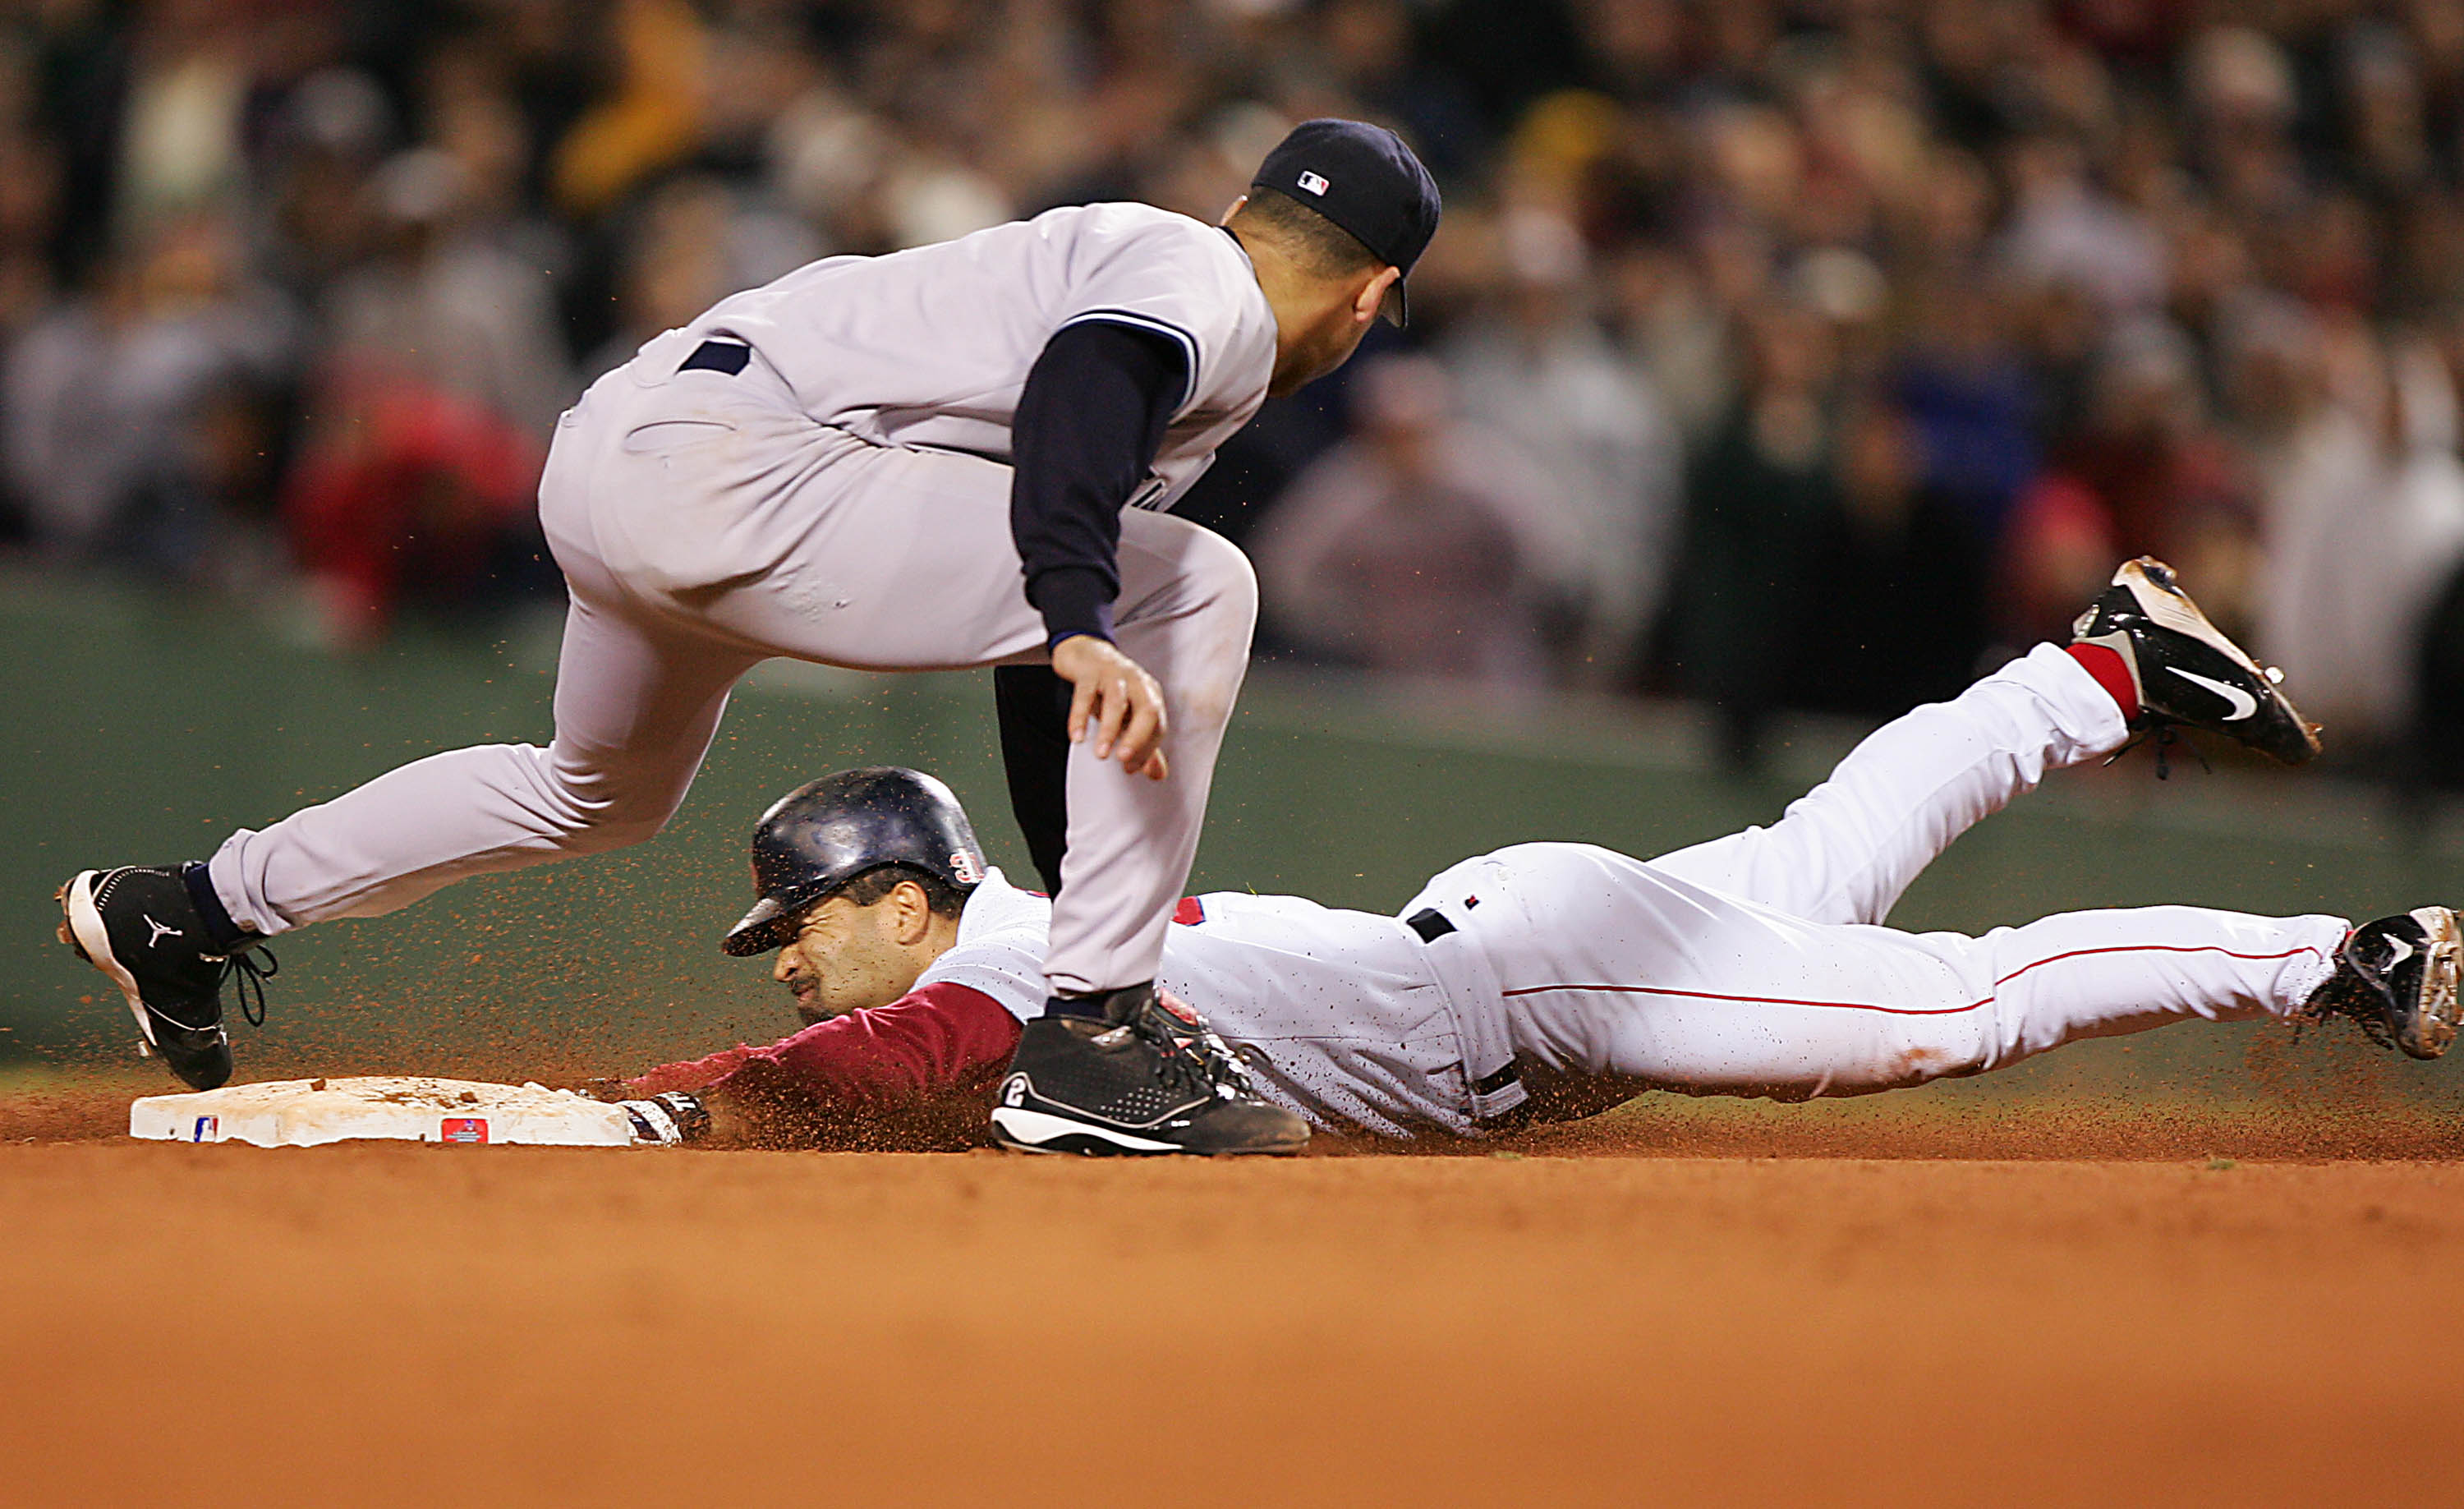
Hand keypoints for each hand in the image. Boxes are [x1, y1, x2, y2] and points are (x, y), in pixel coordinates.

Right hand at [1050, 635, 1169, 779]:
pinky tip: (1077, 736)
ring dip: (1109, 730)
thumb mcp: (1129, 713)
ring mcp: (1114, 674)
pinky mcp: (1090, 672)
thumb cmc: (1110, 686)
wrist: (1087, 652)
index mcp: (1150, 694)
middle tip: (1124, 760)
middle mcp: (1137, 682)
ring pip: (1117, 701)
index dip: (1147, 749)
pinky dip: (1080, 717)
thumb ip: (1144, 743)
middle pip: (1147, 710)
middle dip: (1137, 738)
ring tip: (1101, 753)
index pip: (1157, 725)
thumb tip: (1157, 773)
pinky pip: (1085, 694)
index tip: (1131, 768)